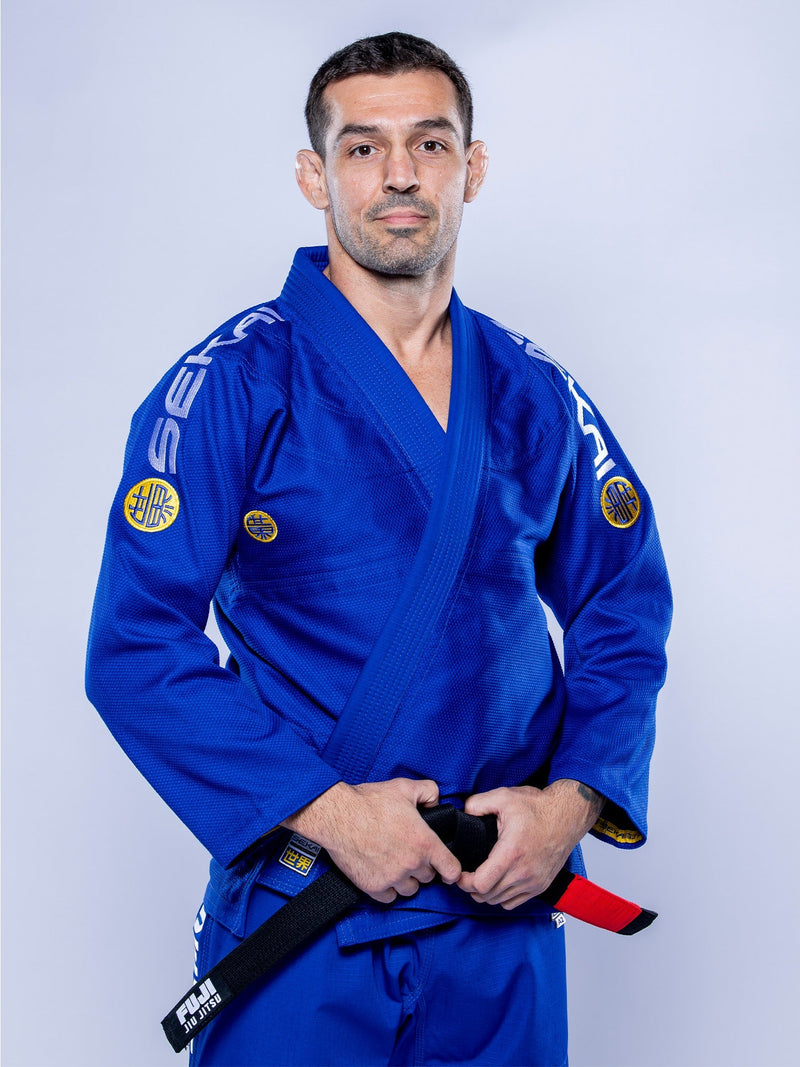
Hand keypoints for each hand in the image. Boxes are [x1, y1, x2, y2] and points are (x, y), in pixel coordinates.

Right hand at [282, 778, 461, 903]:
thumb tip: (436, 802)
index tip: (446, 869)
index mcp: (424, 842)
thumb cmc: (370, 801)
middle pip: (428, 878)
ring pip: (410, 889)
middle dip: (422, 867)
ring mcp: (392, 878)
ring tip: (395, 864)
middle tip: (409, 853)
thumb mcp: (405, 787)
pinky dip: (388, 889)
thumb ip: (429, 792)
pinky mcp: (373, 887)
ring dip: (406, 880)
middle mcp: (412, 864)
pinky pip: (390, 897)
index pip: (452, 870)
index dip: (451, 870)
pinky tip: (382, 873)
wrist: (338, 815)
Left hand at [457, 779, 603, 909]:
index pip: (481, 884)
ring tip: (480, 878)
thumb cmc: (538, 807)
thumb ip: (477, 804)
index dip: (464, 882)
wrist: (567, 815)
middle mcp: (524, 872)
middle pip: (487, 896)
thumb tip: (463, 812)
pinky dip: (502, 897)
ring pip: (499, 901)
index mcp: (511, 852)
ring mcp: (534, 882)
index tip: (459, 873)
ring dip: (486, 893)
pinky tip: (498, 882)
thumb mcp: (504, 796)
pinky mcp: (541, 885)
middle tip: (465, 875)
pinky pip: (514, 903)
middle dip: (471, 888)